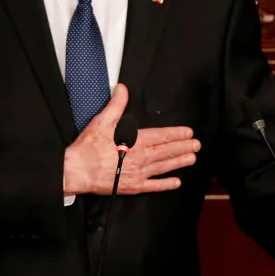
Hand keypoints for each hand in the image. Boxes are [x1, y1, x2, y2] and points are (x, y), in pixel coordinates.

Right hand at [63, 84, 199, 194]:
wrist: (78, 170)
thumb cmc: (88, 147)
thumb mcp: (102, 121)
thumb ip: (116, 105)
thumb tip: (122, 89)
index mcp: (135, 140)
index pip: (162, 135)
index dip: (177, 134)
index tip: (188, 133)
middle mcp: (141, 157)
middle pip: (167, 151)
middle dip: (183, 147)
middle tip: (197, 145)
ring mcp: (138, 173)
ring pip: (164, 166)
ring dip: (179, 162)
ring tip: (192, 159)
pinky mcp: (133, 186)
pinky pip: (153, 185)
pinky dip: (166, 184)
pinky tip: (176, 183)